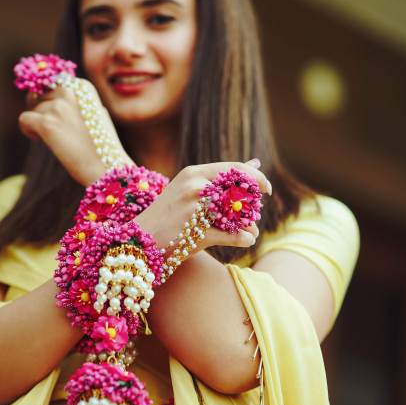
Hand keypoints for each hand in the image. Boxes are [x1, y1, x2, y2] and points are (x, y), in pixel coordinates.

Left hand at [18, 79, 131, 186]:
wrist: (105, 167)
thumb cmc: (102, 145)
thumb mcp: (96, 113)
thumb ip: (78, 102)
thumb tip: (55, 98)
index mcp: (82, 87)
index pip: (53, 83)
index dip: (49, 98)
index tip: (51, 112)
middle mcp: (69, 91)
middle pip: (40, 94)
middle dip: (40, 109)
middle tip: (47, 125)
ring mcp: (58, 107)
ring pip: (33, 108)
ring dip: (36, 121)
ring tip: (46, 136)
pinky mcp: (46, 123)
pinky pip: (24, 118)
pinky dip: (26, 128)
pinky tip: (37, 138)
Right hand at [134, 160, 271, 253]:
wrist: (138, 243)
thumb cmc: (167, 217)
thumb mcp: (190, 188)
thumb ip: (221, 176)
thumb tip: (255, 161)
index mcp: (193, 173)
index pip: (235, 168)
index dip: (257, 178)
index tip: (267, 190)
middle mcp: (195, 187)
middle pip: (240, 192)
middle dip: (252, 206)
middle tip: (254, 215)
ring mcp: (195, 210)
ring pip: (240, 215)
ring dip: (250, 226)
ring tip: (248, 232)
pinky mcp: (197, 233)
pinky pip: (234, 235)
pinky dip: (243, 238)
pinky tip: (244, 240)